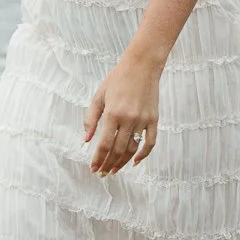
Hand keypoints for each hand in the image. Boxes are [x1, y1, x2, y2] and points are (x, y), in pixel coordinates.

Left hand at [83, 51, 163, 175]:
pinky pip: (150, 142)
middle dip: (108, 164)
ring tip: (114, 170)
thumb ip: (91, 119)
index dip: (98, 159)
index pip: (104, 144)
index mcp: (112, 113)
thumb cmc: (117, 79)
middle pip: (117, 150)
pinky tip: (134, 162)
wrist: (142, 66)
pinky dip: (143, 154)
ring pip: (132, 149)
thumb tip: (85, 141)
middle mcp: (128, 119)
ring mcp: (143, 120)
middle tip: (102, 173)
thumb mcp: (99, 97)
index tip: (93, 169)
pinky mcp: (154, 119)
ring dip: (122, 162)